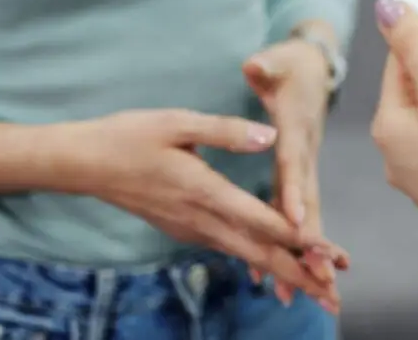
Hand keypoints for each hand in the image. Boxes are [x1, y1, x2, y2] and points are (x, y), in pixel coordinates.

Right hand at [0, 110, 343, 291]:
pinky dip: (260, 263)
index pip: (259, 219)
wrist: (83, 164)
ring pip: (247, 257)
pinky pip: (231, 250)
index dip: (296, 236)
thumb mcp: (178, 121)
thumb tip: (269, 136)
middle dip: (300, 274)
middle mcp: (200, 219)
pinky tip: (277, 270)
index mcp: (203, 191)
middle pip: (259, 253)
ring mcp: (192, 229)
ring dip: (284, 274)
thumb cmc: (129, 136)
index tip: (326, 252)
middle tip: (334, 296)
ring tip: (318, 292)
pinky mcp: (186, 230)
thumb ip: (226, 130)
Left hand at [242, 33, 346, 310]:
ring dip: (304, 254)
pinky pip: (291, 214)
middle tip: (319, 276)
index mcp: (299, 129)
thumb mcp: (280, 59)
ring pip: (304, 216)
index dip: (296, 193)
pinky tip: (275, 273)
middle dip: (313, 241)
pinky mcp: (298, 176)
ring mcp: (304, 168)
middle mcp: (305, 155)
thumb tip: (256, 65)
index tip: (296, 223)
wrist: (315, 67)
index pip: (296, 164)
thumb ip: (267, 64)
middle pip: (309, 202)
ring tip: (302, 294)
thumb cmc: (294, 64)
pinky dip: (287, 244)